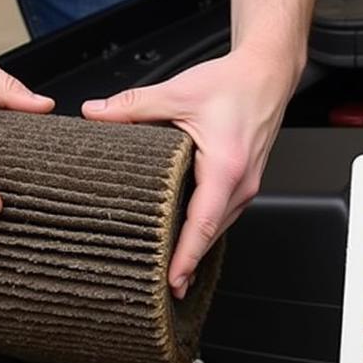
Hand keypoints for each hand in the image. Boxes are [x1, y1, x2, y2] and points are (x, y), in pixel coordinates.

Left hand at [82, 47, 298, 297]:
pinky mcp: (245, 183)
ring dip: (196, 248)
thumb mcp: (178, 91)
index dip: (187, 256)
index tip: (172, 281)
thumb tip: (95, 113)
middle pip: (211, 234)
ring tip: (170, 270)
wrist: (267, 75)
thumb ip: (134, 106)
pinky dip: (204, 229)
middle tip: (159, 287)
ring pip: (218, 227)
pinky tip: (185, 235)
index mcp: (226, 167)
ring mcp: (247, 186)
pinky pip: (223, 214)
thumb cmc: (234, 84)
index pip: (203, 223)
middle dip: (187, 262)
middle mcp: (242, 183)